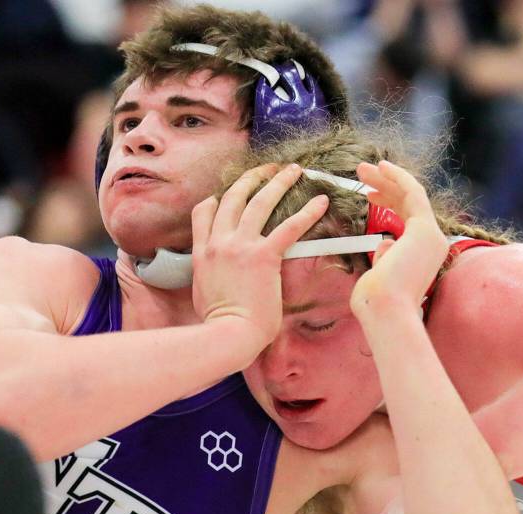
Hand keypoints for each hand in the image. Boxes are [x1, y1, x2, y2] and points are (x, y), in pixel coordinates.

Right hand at [191, 163, 328, 350]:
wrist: (227, 334)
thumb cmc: (218, 324)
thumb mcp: (203, 291)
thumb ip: (209, 274)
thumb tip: (219, 276)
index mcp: (202, 251)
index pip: (205, 211)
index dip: (219, 197)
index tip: (231, 192)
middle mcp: (219, 242)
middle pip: (234, 197)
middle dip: (252, 178)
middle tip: (267, 169)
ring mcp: (240, 246)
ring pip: (260, 202)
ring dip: (278, 182)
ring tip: (292, 170)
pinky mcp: (263, 256)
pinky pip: (289, 227)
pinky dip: (307, 212)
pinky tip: (321, 202)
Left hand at [350, 160, 447, 317]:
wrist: (386, 311)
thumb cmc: (375, 302)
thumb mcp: (378, 275)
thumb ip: (384, 257)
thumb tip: (385, 243)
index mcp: (421, 255)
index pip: (409, 218)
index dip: (390, 201)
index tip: (370, 194)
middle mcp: (431, 243)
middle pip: (410, 203)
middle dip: (386, 185)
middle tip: (363, 173)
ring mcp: (430, 235)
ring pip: (411, 194)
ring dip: (387, 178)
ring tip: (362, 169)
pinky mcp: (424, 229)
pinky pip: (412, 193)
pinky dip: (398, 177)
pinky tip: (382, 167)